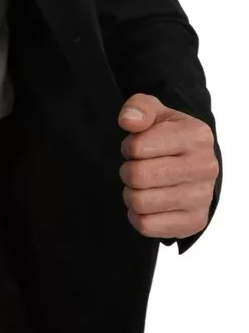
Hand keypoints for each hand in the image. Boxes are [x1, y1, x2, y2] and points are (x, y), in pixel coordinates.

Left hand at [118, 92, 217, 240]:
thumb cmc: (167, 137)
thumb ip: (138, 108)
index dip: (129, 147)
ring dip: (131, 194)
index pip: (137, 147)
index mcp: (197, 136)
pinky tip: (149, 204)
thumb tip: (129, 121)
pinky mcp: (194, 222)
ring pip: (139, 202)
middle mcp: (205, 167)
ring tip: (143, 185)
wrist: (192, 165)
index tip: (138, 147)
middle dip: (128, 171)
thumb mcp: (155, 113)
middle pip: (137, 176)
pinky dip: (138, 216)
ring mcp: (202, 197)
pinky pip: (146, 225)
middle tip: (137, 168)